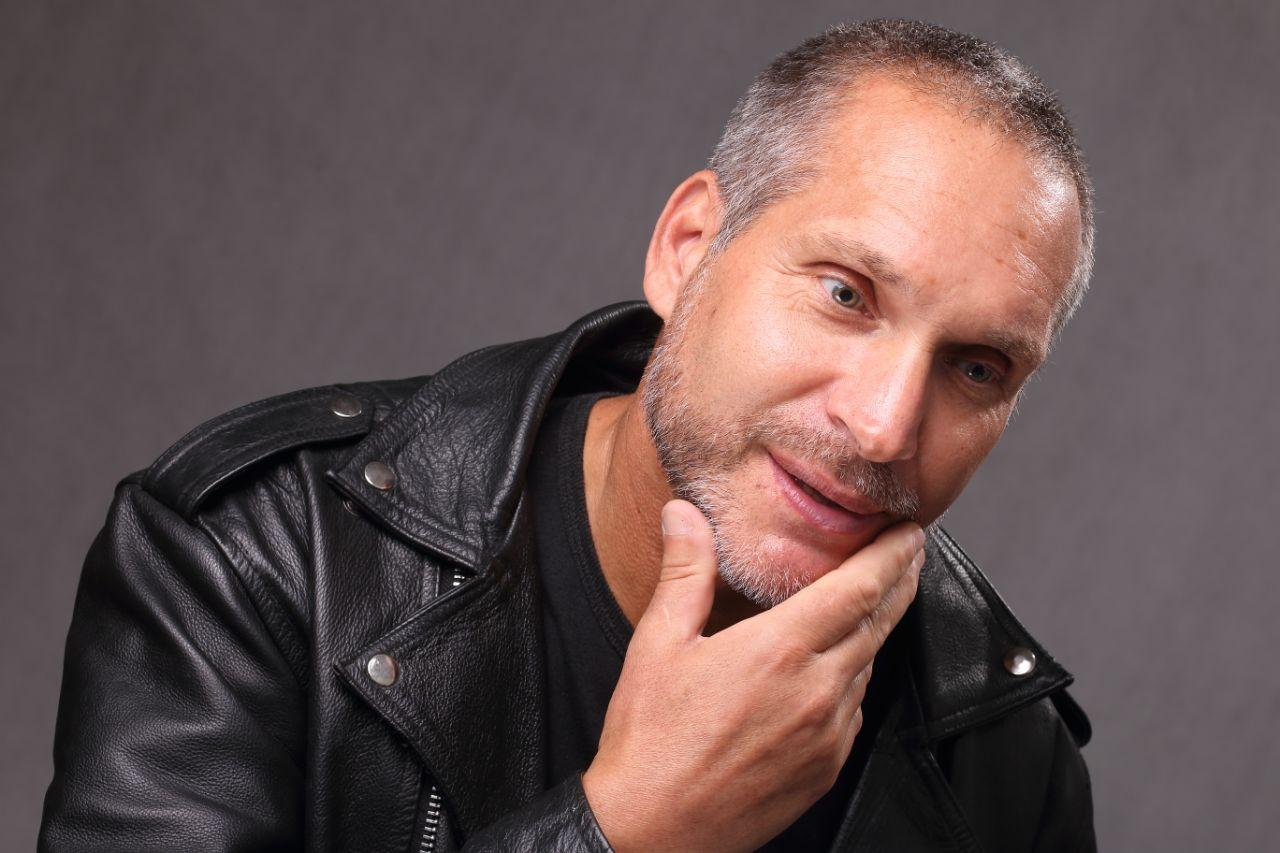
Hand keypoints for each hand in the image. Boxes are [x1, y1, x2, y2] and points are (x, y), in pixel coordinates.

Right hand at [581, 499, 923, 852]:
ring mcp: (827, 734)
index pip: (859, 588)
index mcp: (780, 649)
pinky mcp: (827, 767)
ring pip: (869, 665)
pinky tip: (837, 668)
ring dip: (876, 628)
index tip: (908, 531)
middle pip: (879, 622)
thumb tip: (683, 514)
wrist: (654, 830)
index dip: (891, 555)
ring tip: (871, 602)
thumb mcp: (658, 643)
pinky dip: (854, 677)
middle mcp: (816, 690)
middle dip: (901, 580)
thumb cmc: (652, 739)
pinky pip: (854, 709)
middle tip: (911, 552)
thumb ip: (685, 571)